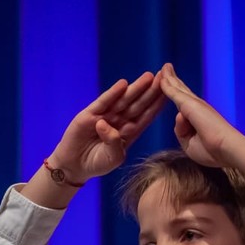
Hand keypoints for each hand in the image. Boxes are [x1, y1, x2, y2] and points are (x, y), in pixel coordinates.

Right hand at [48, 71, 165, 184]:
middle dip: (151, 91)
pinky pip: (102, 102)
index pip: (146, 115)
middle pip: (138, 104)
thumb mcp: (112, 159)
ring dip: (135, 88)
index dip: (157, 104)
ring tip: (148, 77)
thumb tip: (105, 125)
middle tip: (164, 77)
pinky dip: (112, 94)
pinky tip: (122, 85)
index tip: (170, 93)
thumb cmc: (96, 163)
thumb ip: (114, 144)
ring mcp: (104, 116)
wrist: (73, 167)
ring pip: (123, 100)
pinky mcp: (89, 115)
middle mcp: (119, 121)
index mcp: (129, 132)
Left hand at [159, 63, 244, 172]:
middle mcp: (197, 107)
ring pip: (177, 88)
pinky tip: (162, 77)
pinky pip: (174, 93)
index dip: (177, 93)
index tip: (172, 86)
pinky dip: (167, 84)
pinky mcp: (190, 105)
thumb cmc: (212, 151)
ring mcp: (194, 104)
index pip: (184, 103)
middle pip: (181, 90)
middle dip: (173, 79)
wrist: (225, 148)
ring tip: (164, 67)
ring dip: (169, 77)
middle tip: (166, 69)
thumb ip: (181, 130)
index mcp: (197, 117)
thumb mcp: (189, 143)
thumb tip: (179, 117)